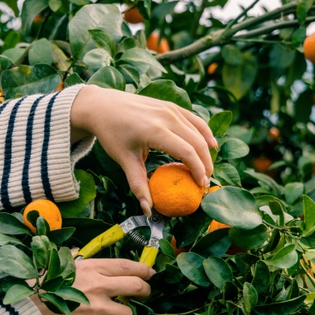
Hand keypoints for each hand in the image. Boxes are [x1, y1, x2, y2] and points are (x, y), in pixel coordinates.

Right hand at [27, 250, 152, 314]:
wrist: (25, 312)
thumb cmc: (36, 286)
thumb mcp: (53, 264)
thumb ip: (70, 258)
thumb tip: (76, 253)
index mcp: (92, 268)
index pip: (128, 266)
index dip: (143, 269)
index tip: (150, 273)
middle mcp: (101, 286)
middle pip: (138, 288)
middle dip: (145, 291)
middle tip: (143, 294)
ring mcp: (99, 309)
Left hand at [71, 86, 218, 217]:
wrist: (103, 106)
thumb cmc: (112, 134)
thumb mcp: (124, 160)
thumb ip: (138, 185)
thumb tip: (147, 209)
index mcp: (155, 131)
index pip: (186, 152)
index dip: (197, 170)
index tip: (201, 186)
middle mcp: (166, 117)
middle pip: (197, 143)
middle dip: (205, 164)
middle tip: (205, 182)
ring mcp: (170, 109)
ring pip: (198, 131)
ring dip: (207, 151)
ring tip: (207, 169)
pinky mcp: (171, 105)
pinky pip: (194, 120)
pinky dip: (205, 133)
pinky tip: (211, 145)